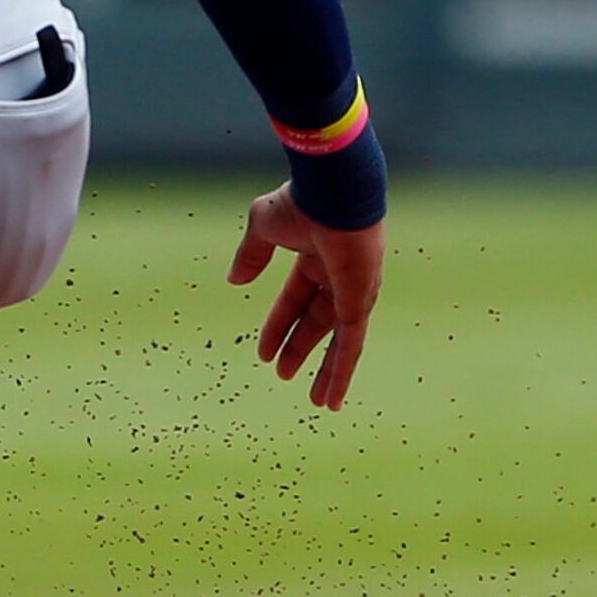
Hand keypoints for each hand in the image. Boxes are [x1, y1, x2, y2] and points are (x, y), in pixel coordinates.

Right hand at [228, 184, 385, 408]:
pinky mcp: (361, 303)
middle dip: (302, 350)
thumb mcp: (263, 227)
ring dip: (330, 373)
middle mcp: (340, 278)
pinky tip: (335, 392)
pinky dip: (344, 370)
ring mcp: (355, 293)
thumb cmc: (299, 202)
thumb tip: (234, 281)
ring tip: (321, 403)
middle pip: (319, 324)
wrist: (331, 193)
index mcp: (317, 259)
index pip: (295, 300)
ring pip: (342, 342)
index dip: (278, 326)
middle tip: (286, 377)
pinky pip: (352, 344)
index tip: (263, 354)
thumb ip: (251, 256)